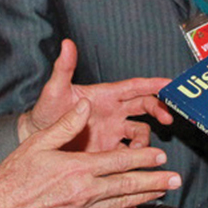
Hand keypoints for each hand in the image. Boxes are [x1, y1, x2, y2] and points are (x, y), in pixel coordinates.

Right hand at [0, 99, 181, 207]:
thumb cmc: (15, 176)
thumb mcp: (38, 143)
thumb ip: (66, 124)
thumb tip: (85, 105)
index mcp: (78, 169)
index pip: (120, 162)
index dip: (143, 158)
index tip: (161, 156)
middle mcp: (85, 193)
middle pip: (128, 186)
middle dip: (155, 181)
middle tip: (176, 179)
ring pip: (122, 205)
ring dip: (145, 198)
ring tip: (163, 193)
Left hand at [20, 39, 173, 150]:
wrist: (37, 140)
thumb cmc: (46, 112)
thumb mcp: (55, 90)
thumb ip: (63, 68)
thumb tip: (66, 44)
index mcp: (106, 95)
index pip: (135, 87)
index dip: (154, 84)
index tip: (170, 84)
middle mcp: (114, 112)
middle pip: (145, 106)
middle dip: (159, 109)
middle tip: (167, 117)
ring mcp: (113, 132)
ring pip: (141, 132)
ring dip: (145, 139)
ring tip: (139, 149)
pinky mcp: (109, 151)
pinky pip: (130, 154)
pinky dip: (137, 157)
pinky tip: (134, 163)